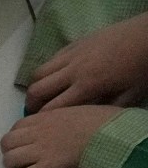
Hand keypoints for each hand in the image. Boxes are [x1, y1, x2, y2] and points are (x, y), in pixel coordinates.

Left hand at [2, 105, 126, 167]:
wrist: (111, 136)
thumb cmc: (104, 122)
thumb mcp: (77, 111)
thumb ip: (61, 118)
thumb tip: (59, 127)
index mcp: (46, 117)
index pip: (17, 126)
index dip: (17, 137)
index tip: (24, 145)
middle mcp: (38, 132)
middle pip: (6, 143)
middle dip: (9, 153)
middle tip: (19, 162)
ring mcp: (40, 151)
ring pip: (9, 160)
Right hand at [24, 13, 147, 112]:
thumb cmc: (141, 67)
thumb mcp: (130, 95)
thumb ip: (107, 109)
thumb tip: (88, 119)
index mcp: (87, 86)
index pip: (51, 108)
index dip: (41, 118)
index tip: (40, 124)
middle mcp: (73, 70)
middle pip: (37, 89)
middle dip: (31, 102)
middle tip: (35, 110)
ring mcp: (72, 54)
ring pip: (39, 72)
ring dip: (36, 85)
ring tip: (42, 93)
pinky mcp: (74, 43)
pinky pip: (51, 58)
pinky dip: (48, 70)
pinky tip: (56, 75)